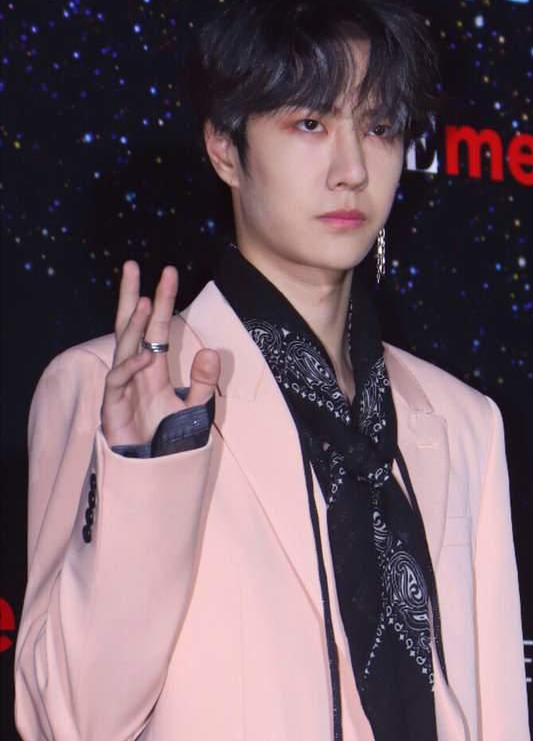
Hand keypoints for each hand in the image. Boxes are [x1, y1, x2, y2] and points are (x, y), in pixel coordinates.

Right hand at [101, 261, 219, 448]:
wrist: (156, 475)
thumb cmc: (170, 442)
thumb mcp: (196, 409)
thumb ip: (205, 383)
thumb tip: (211, 350)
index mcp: (154, 369)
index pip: (156, 327)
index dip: (162, 300)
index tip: (168, 272)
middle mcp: (135, 372)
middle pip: (130, 327)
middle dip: (131, 297)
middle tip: (133, 265)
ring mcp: (122, 388)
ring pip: (123, 347)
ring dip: (133, 324)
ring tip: (143, 301)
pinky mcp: (113, 407)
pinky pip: (119, 380)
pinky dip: (131, 366)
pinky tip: (146, 355)